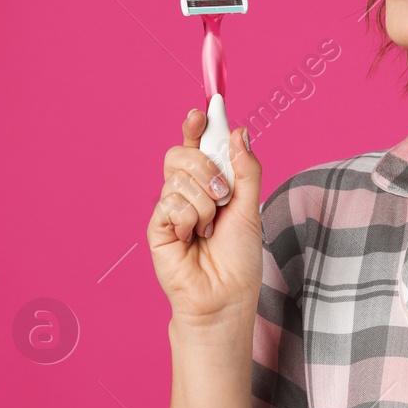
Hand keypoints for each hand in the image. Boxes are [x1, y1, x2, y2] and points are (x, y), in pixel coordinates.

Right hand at [148, 108, 262, 324]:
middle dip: (205, 166)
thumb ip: (246, 169)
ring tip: (209, 229)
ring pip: (178, 178)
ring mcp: (169, 209)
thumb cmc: (238, 258)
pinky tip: (192, 238)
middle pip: (180, 153)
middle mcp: (186, 192)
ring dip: (204, 204)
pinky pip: (169, 202)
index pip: (197, 145)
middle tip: (221, 194)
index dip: (197, 126)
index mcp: (208, 184)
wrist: (225, 296)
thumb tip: (239, 131)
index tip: (203, 111)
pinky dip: (189, 219)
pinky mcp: (156, 226)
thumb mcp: (251, 207)